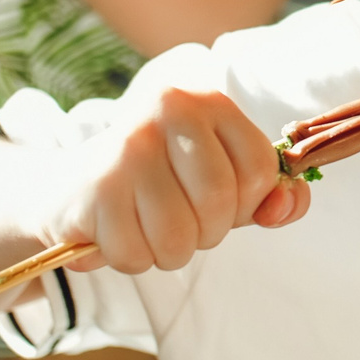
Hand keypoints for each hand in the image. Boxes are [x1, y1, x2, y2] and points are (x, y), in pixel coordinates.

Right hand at [39, 53, 310, 274]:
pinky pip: (135, 254)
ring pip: (177, 236)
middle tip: (185, 224)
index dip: (249, 204)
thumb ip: (270, 193)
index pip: (259, 169)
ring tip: (153, 230)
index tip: (223, 203)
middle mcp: (167, 111)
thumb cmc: (164, 182)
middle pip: (218, 201)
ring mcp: (126, 147)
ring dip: (170, 253)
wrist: (74, 184)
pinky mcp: (93, 189)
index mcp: (207, 101)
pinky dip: (133, 259)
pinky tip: (120, 232)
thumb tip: (285, 207)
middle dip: (208, 232)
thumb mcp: (224, 177)